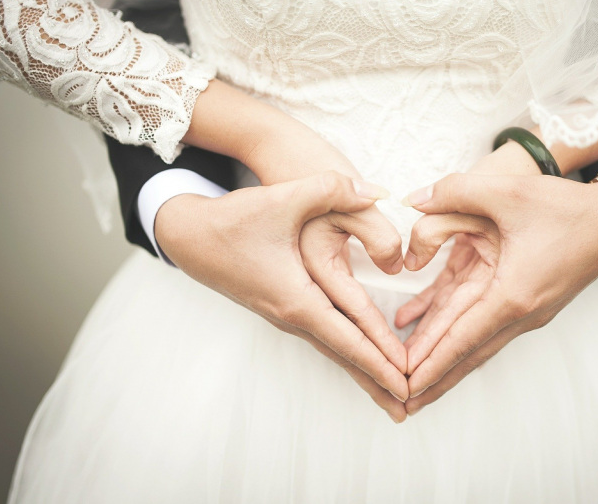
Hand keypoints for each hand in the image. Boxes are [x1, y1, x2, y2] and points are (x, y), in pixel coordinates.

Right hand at [155, 172, 408, 421]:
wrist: (188, 235)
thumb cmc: (233, 220)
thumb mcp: (283, 198)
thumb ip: (332, 190)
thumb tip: (378, 192)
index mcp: (296, 298)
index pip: (348, 338)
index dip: (380, 360)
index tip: (407, 383)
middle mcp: (291, 315)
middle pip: (344, 356)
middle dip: (377, 381)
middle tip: (409, 407)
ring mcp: (285, 315)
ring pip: (334, 349)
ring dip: (363, 371)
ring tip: (390, 393)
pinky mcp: (283, 307)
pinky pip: (324, 337)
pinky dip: (347, 352)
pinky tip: (360, 358)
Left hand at [397, 168, 597, 415]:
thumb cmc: (565, 208)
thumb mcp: (507, 191)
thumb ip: (454, 191)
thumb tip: (411, 200)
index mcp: (512, 294)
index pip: (461, 339)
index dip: (429, 363)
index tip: (405, 388)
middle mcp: (519, 313)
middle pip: (466, 354)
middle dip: (432, 378)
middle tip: (400, 402)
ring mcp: (524, 312)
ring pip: (474, 343)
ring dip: (443, 362)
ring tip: (414, 383)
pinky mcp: (524, 303)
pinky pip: (482, 323)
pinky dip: (454, 332)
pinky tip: (424, 326)